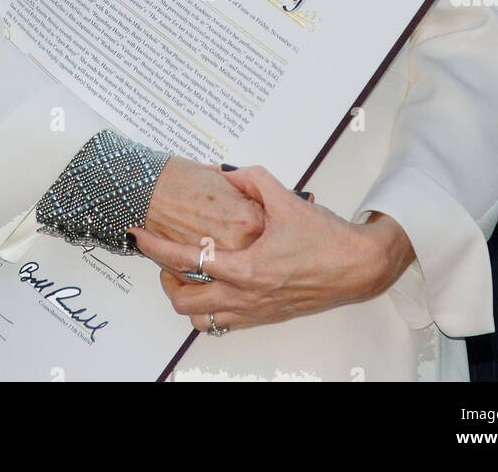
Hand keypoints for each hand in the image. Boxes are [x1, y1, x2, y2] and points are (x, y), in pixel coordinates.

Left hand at [132, 165, 414, 333]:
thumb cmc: (327, 238)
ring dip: (185, 297)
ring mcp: (255, 311)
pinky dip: (209, 308)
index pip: (185, 261)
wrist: (358, 267)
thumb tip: (226, 173)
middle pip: (183, 300)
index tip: (139, 235)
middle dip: (165, 277)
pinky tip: (214, 283)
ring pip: (200, 319)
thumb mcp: (286, 198)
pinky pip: (223, 324)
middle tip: (165, 254)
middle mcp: (246, 296)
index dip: (156, 247)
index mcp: (246, 268)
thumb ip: (252, 180)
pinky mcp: (265, 317)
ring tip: (186, 272)